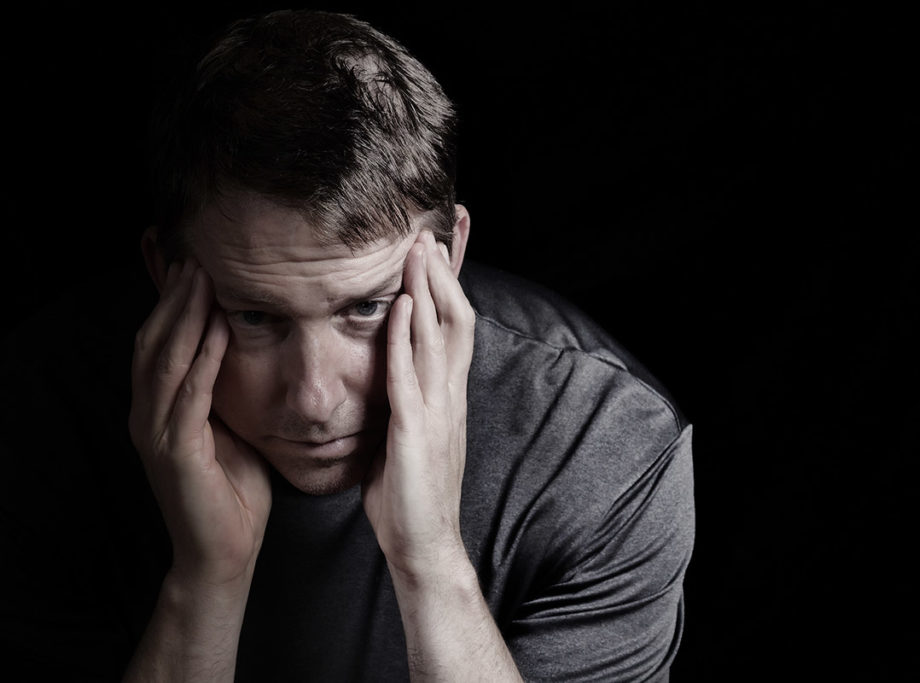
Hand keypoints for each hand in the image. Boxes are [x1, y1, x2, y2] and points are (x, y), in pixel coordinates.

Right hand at [129, 258, 271, 588]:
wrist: (225, 553)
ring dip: (185, 316)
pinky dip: (202, 358)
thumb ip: (225, 390)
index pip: (159, 343)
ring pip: (165, 361)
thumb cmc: (233, 490)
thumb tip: (245, 347)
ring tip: (203, 278)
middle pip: (154, 342)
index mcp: (158, 409)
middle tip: (197, 257)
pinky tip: (219, 328)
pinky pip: (188, 396)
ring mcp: (156, 435)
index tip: (196, 264)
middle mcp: (148, 416)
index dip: (173, 303)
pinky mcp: (176, 454)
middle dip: (175, 298)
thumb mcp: (230, 428)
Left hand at [362, 231, 474, 580]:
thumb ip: (410, 396)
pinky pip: (411, 376)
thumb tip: (394, 366)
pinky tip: (400, 307)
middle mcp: (449, 395)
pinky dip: (407, 338)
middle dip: (444, 273)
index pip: (456, 326)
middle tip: (431, 230)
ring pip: (440, 337)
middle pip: (457, 318)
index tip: (441, 247)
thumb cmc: (411, 492)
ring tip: (416, 250)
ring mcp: (436, 410)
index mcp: (447, 395)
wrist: (425, 544)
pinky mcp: (415, 431)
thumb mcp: (413, 433)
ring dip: (428, 290)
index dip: (451, 286)